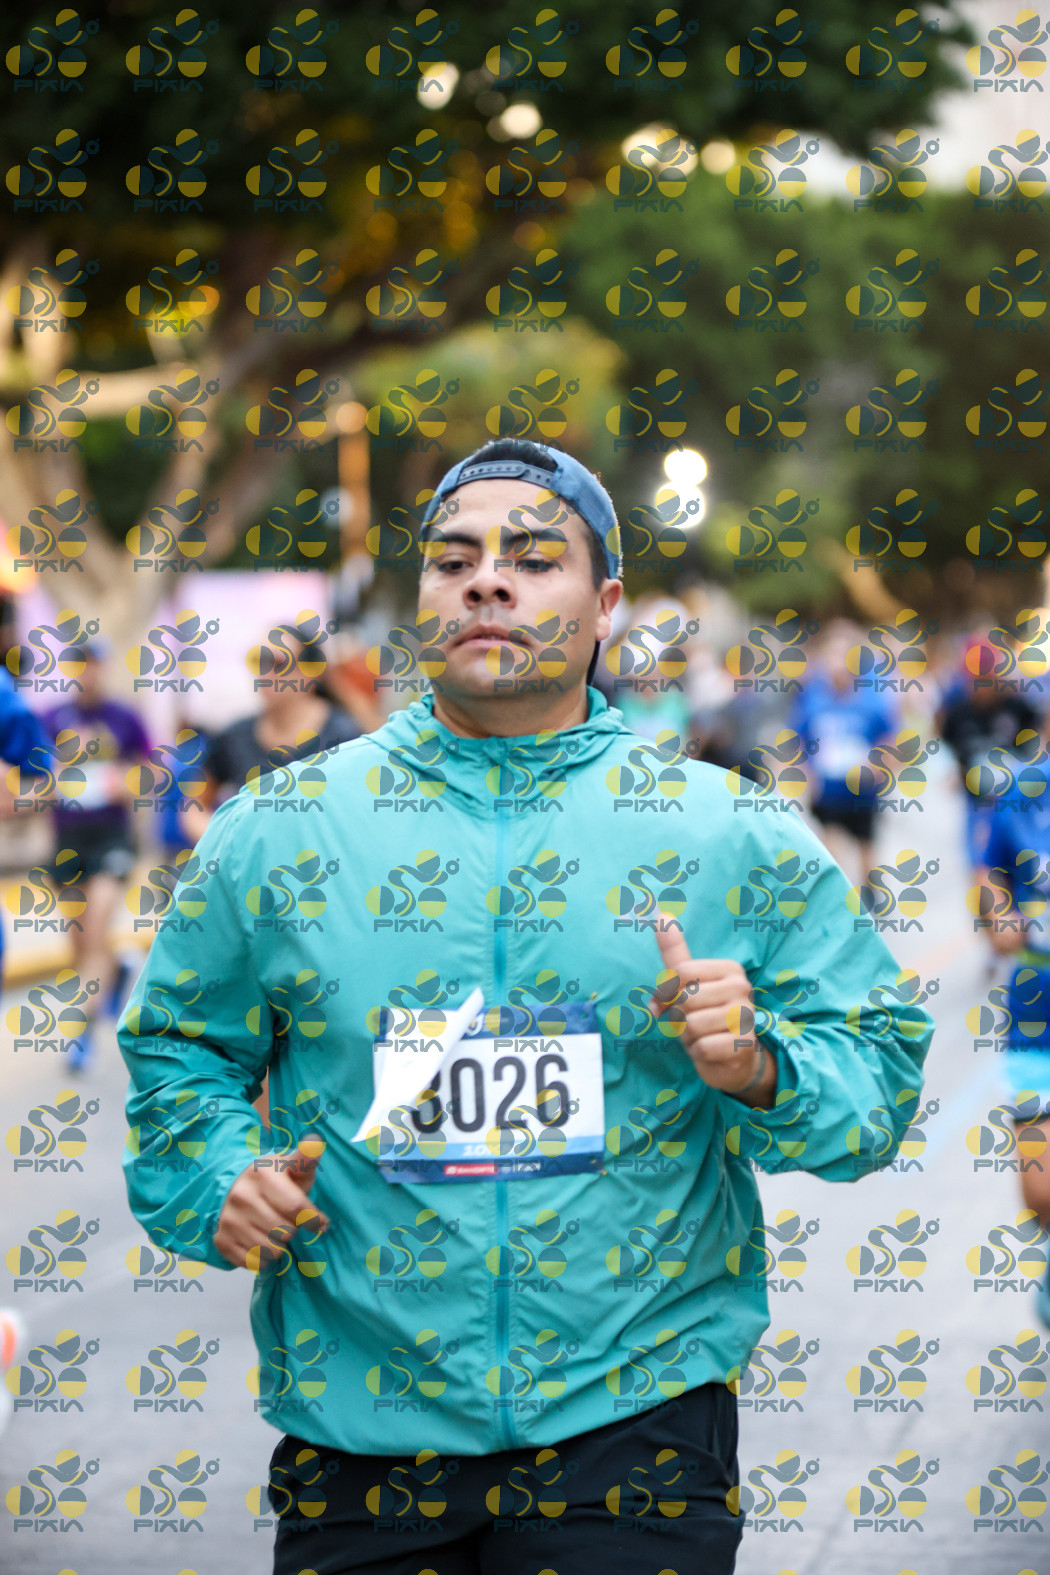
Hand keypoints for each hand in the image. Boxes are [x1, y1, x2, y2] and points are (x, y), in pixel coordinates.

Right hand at [213, 1133, 329, 1269]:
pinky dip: (263, 1257)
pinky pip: (254, 1262)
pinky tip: (261, 1239)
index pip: (296, 1208)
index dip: (314, 1219)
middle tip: (289, 1220)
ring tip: (275, 1229)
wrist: (236, 1188)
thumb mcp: (291, 1165)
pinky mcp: (221, 1240)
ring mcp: (228, 1219)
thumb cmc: (274, 1180)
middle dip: (294, 1229)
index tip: (320, 1222)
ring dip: (280, 1244)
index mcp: (261, 1173)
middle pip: (285, 1232)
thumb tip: (316, 1141)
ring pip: (271, 1250)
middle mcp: (241, 1196)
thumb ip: (306, 1157)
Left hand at [648, 925, 774, 1103]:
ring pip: (691, 1025)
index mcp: (730, 969)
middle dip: (679, 1017)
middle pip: (684, 999)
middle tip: (694, 1023)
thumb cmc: (706, 1016)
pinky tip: (711, 1051)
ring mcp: (746, 1017)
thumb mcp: (688, 984)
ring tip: (703, 1036)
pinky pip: (701, 1047)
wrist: (734, 1059)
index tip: (671, 1003)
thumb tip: (659, 913)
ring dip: (688, 1037)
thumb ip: (674, 952)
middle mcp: (742, 988)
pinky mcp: (743, 1045)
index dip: (665, 992)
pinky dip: (698, 1053)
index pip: (680, 972)